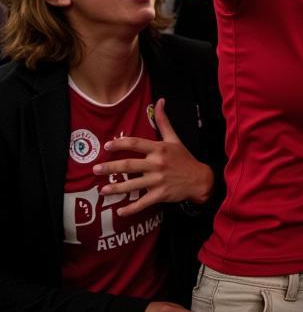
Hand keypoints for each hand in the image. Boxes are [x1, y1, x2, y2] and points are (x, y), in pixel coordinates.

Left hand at [93, 98, 213, 215]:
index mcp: (159, 149)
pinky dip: (131, 208)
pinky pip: (143, 202)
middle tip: (95, 169)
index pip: (136, 144)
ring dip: (116, 188)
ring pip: (133, 185)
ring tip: (102, 190)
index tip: (107, 146)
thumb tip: (159, 100)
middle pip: (129, 165)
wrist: (199, 178)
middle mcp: (157, 164)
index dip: (120, 144)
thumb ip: (163, 121)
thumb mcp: (174, 138)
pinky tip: (120, 211)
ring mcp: (158, 180)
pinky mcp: (160, 194)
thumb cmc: (183, 158)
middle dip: (110, 167)